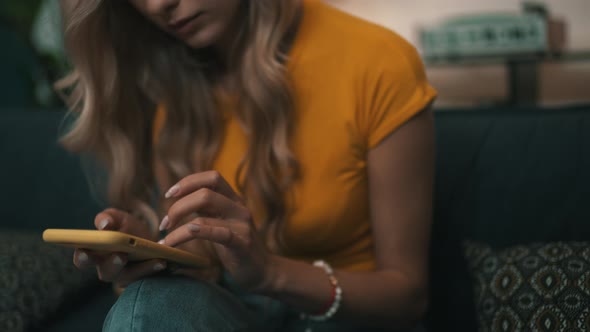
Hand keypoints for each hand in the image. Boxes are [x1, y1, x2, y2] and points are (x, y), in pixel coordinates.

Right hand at [72, 208, 166, 287]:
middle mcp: (107, 269)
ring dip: (141, 269)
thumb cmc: (126, 228)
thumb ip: (107, 218)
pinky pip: (146, 278)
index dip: (82, 257)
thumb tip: (104, 225)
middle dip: (113, 264)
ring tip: (153, 259)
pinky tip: (163, 261)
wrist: (147, 237)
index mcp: (95, 255)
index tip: (84, 251)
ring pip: (129, 277)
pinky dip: (154, 269)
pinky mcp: (141, 279)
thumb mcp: (117, 218)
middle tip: (121, 255)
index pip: (83, 260)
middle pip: (106, 272)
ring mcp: (125, 277)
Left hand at [159, 171, 276, 291]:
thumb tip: (179, 199)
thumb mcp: (221, 221)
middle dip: (178, 206)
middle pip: (205, 192)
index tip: (169, 194)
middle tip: (165, 223)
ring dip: (179, 224)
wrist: (262, 270)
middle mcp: (239, 207)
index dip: (188, 182)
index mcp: (233, 199)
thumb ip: (206, 209)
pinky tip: (175, 243)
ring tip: (166, 239)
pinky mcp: (241, 242)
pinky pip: (216, 232)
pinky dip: (191, 234)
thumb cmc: (236, 246)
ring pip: (206, 212)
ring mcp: (242, 224)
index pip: (212, 177)